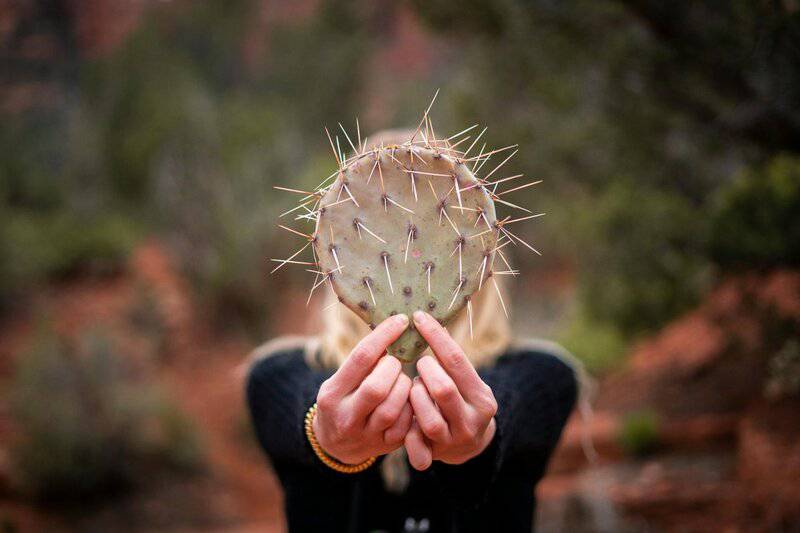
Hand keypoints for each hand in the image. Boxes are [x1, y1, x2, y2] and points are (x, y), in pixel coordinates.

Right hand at [313, 314, 413, 464]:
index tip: (401, 321)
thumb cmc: (342, 401)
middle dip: (393, 369)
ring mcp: (365, 435)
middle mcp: (345, 417)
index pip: (361, 358)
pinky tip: (408, 398)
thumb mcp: (339, 381)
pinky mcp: (384, 446)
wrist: (335, 445)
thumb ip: (362, 363)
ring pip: (393, 408)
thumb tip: (393, 328)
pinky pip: (405, 425)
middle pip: (376, 387)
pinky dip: (412, 407)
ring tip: (402, 380)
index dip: (384, 336)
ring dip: (404, 387)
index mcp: (331, 394)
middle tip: (395, 363)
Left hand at [404, 311, 497, 470]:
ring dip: (415, 399)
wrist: (468, 444)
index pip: (456, 360)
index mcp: (482, 397)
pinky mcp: (436, 455)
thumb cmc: (460, 399)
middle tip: (419, 364)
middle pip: (443, 389)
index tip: (418, 317)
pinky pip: (418, 447)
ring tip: (414, 389)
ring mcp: (454, 440)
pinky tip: (405, 419)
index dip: (435, 336)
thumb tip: (425, 319)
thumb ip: (449, 362)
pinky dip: (408, 434)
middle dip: (425, 372)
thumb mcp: (465, 382)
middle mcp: (472, 420)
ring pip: (428, 419)